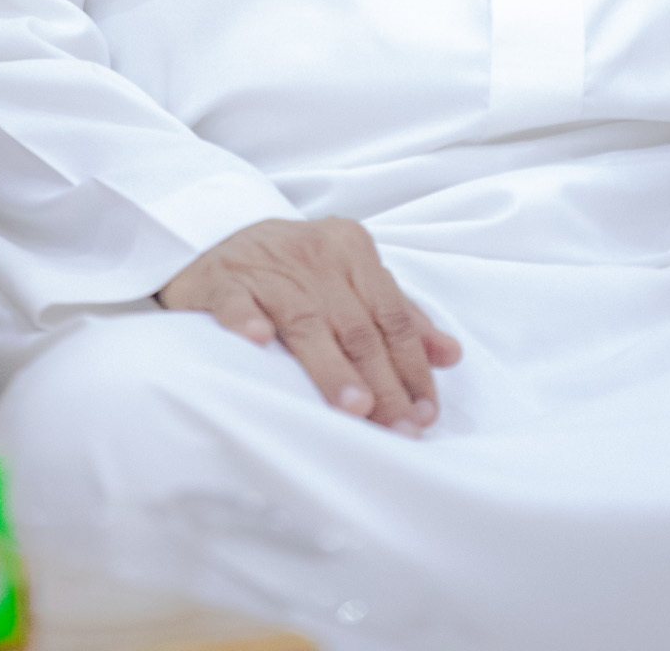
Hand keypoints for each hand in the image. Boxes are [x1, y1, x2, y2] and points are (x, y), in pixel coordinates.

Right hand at [158, 217, 461, 432]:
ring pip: (306, 320)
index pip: (391, 316)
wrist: (219, 240)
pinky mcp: (222, 280)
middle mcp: (315, 253)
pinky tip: (260, 341)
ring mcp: (266, 266)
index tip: (425, 413)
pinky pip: (236, 300)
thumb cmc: (296, 270)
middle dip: (383, 382)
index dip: (412, 366)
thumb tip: (450, 355)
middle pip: (356, 326)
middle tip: (399, 428)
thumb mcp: (350, 280)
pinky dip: (247, 319)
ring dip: (332, 367)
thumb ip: (399, 315)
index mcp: (352, 249)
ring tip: (355, 408)